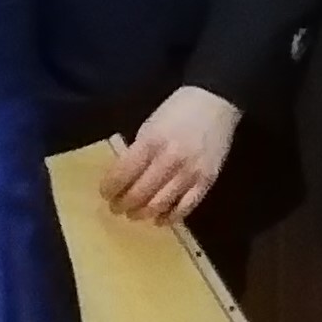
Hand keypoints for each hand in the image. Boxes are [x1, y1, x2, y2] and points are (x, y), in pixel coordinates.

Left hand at [101, 86, 240, 224]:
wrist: (215, 102)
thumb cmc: (177, 111)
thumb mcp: (149, 126)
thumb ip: (137, 152)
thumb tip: (122, 177)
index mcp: (151, 142)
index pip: (123, 174)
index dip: (109, 188)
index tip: (105, 193)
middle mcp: (170, 160)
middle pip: (139, 194)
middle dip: (123, 205)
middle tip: (116, 208)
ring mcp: (190, 173)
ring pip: (160, 205)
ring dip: (142, 213)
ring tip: (134, 214)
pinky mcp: (206, 181)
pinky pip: (185, 207)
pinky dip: (169, 217)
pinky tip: (159, 219)